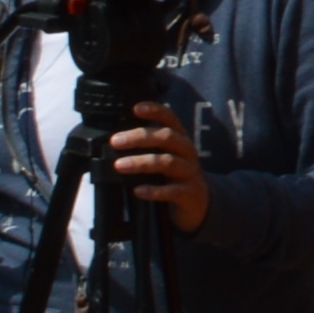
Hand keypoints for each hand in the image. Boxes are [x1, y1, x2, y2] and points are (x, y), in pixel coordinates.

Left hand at [104, 102, 212, 232]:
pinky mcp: (189, 193)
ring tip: (119, 166)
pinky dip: (153, 190)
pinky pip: (172, 191)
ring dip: (141, 162)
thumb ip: (147, 147)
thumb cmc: (174, 175)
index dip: (155, 111)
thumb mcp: (165, 156)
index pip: (170, 118)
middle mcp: (187, 151)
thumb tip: (115, 140)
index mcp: (180, 138)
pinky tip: (138, 191)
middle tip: (115, 141)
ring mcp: (190, 172)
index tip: (135, 108)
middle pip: (166, 137)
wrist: (198, 204)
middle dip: (139, 137)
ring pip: (167, 162)